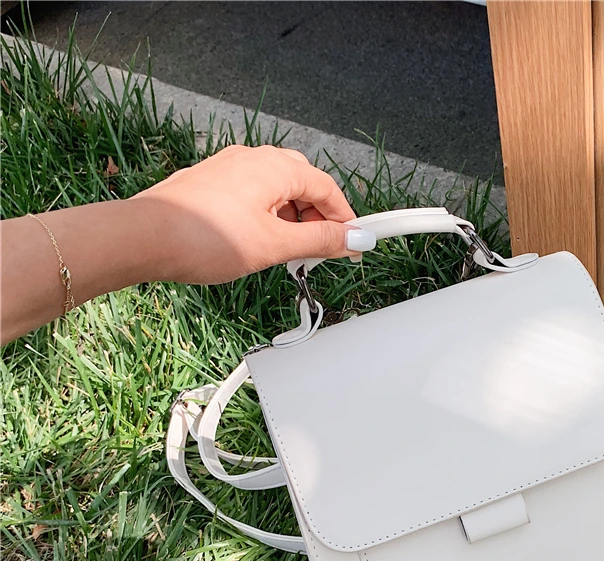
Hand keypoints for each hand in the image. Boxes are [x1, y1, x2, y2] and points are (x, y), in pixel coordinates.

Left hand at [131, 144, 372, 283]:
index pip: (327, 188)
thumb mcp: (275, 245)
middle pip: (304, 186)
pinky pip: (254, 196)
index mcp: (275, 166)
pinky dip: (268, 218)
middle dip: (318, 220)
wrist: (144, 239)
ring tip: (288, 255)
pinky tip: (260, 244)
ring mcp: (229, 168)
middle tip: (321, 253)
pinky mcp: (212, 184)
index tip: (355, 246)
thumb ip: (320, 241)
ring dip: (292, 221)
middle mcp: (252, 158)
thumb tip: (355, 239)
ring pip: (277, 192)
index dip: (345, 220)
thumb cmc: (205, 238)